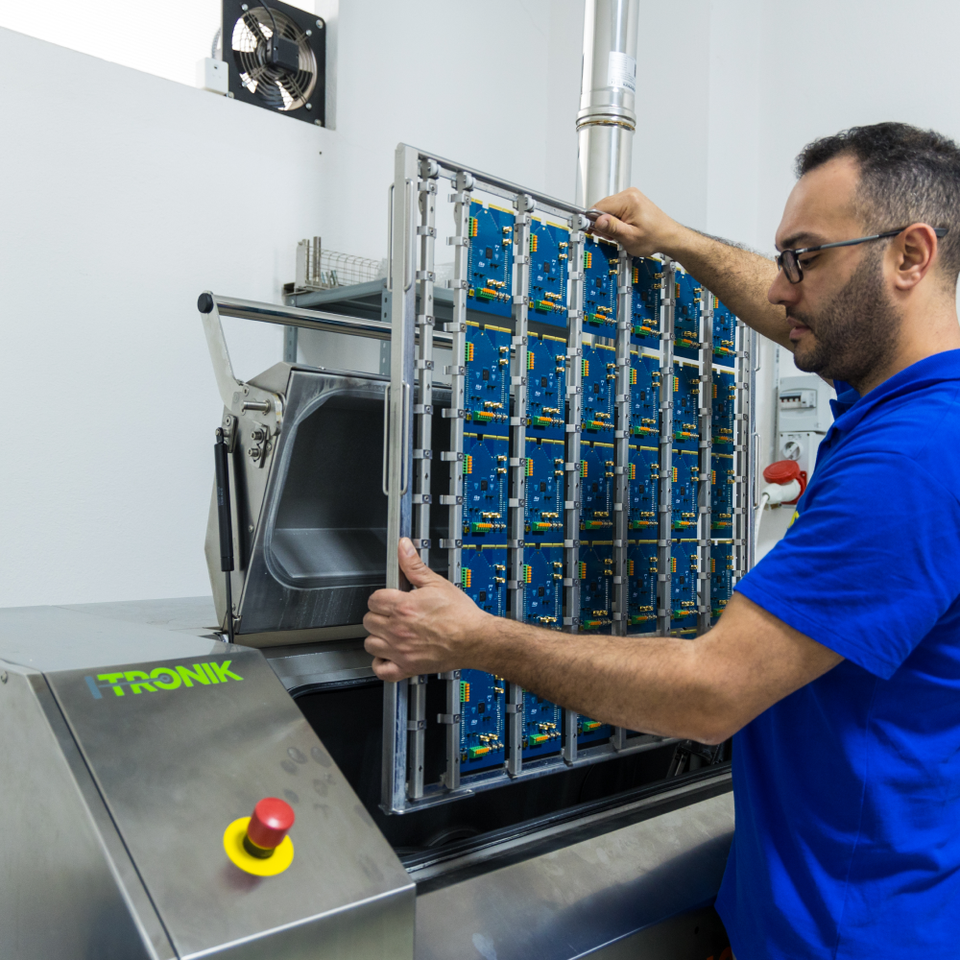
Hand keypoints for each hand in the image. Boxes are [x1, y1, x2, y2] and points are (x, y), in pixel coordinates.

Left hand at [363, 538, 493, 681]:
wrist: (476, 638)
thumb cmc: (460, 614)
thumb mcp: (437, 583)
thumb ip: (414, 565)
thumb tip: (403, 548)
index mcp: (403, 607)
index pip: (373, 599)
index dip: (381, 597)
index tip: (389, 599)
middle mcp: (398, 629)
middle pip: (369, 620)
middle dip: (379, 615)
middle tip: (392, 614)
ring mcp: (401, 650)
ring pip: (370, 644)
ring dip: (378, 638)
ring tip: (390, 633)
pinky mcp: (407, 667)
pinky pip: (381, 670)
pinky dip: (381, 664)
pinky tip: (388, 655)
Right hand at [589, 187, 682, 258]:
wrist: (668, 236)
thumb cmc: (655, 237)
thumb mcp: (630, 237)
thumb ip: (612, 228)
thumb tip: (597, 221)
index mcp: (628, 200)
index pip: (599, 207)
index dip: (592, 220)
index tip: (589, 229)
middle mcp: (630, 194)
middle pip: (602, 206)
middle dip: (602, 222)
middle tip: (609, 235)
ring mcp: (631, 196)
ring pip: (608, 208)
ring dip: (608, 222)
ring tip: (619, 233)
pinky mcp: (632, 201)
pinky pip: (615, 208)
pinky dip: (615, 219)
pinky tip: (621, 228)